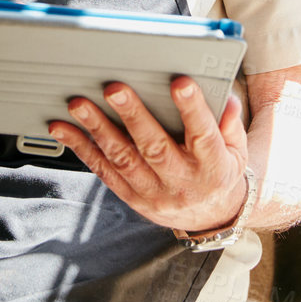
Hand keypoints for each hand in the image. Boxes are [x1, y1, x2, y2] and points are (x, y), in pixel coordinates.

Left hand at [48, 76, 250, 233]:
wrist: (209, 218)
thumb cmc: (220, 172)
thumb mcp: (237, 150)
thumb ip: (229, 123)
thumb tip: (224, 96)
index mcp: (212, 165)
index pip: (203, 135)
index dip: (192, 109)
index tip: (180, 83)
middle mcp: (180, 181)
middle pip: (155, 147)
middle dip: (134, 116)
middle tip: (115, 88)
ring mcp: (152, 192)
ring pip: (123, 159)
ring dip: (98, 129)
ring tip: (80, 104)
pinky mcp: (130, 196)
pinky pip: (103, 171)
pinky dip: (80, 148)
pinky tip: (63, 129)